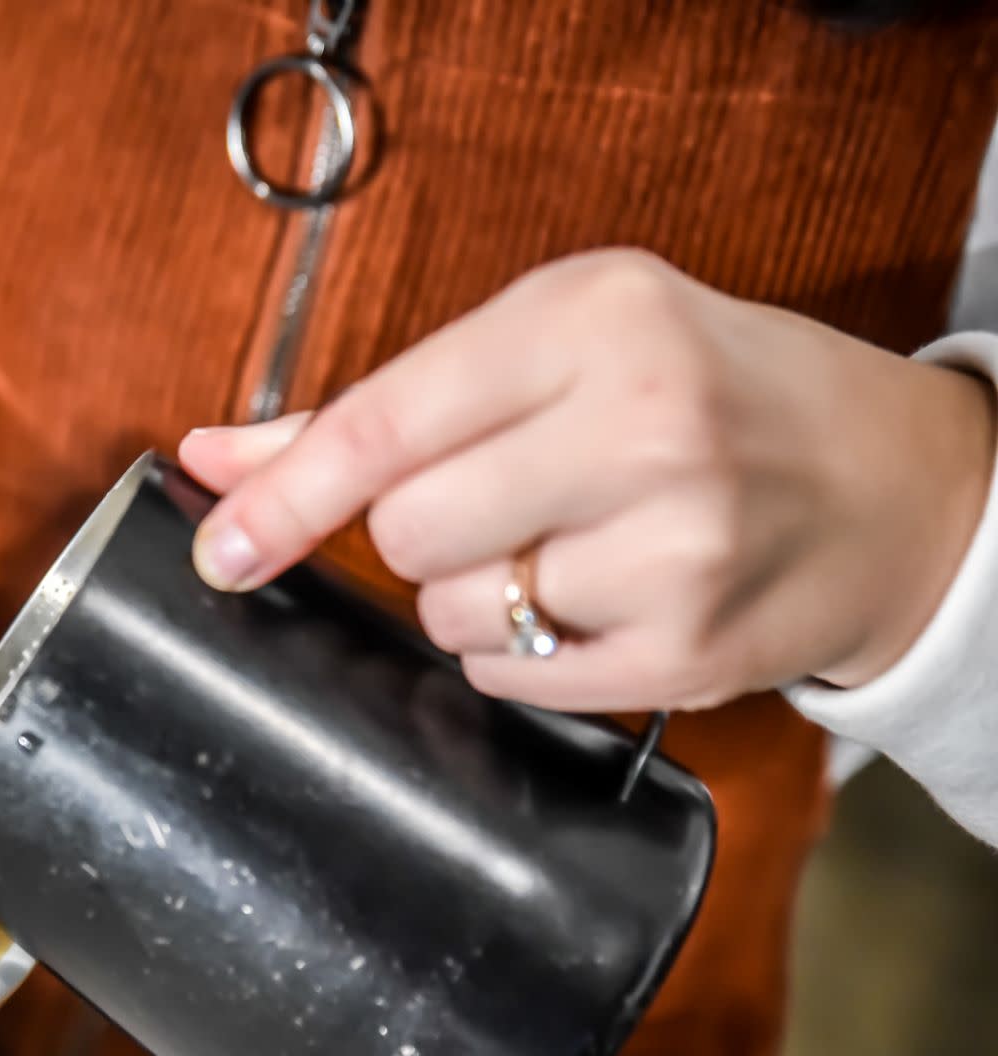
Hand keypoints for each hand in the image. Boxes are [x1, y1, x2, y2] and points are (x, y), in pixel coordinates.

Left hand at [183, 249, 996, 709]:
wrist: (889, 481)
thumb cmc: (699, 391)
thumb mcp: (551, 344)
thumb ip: (373, 407)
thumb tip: (217, 457)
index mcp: (591, 321)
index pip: (385, 425)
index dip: (283, 497)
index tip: (221, 548)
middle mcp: (640, 427)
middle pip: (404, 533)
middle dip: (418, 532)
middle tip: (497, 498)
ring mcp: (674, 549)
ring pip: (449, 616)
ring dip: (470, 596)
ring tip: (565, 544)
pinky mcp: (688, 652)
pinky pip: (511, 682)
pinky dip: (522, 655)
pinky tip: (596, 598)